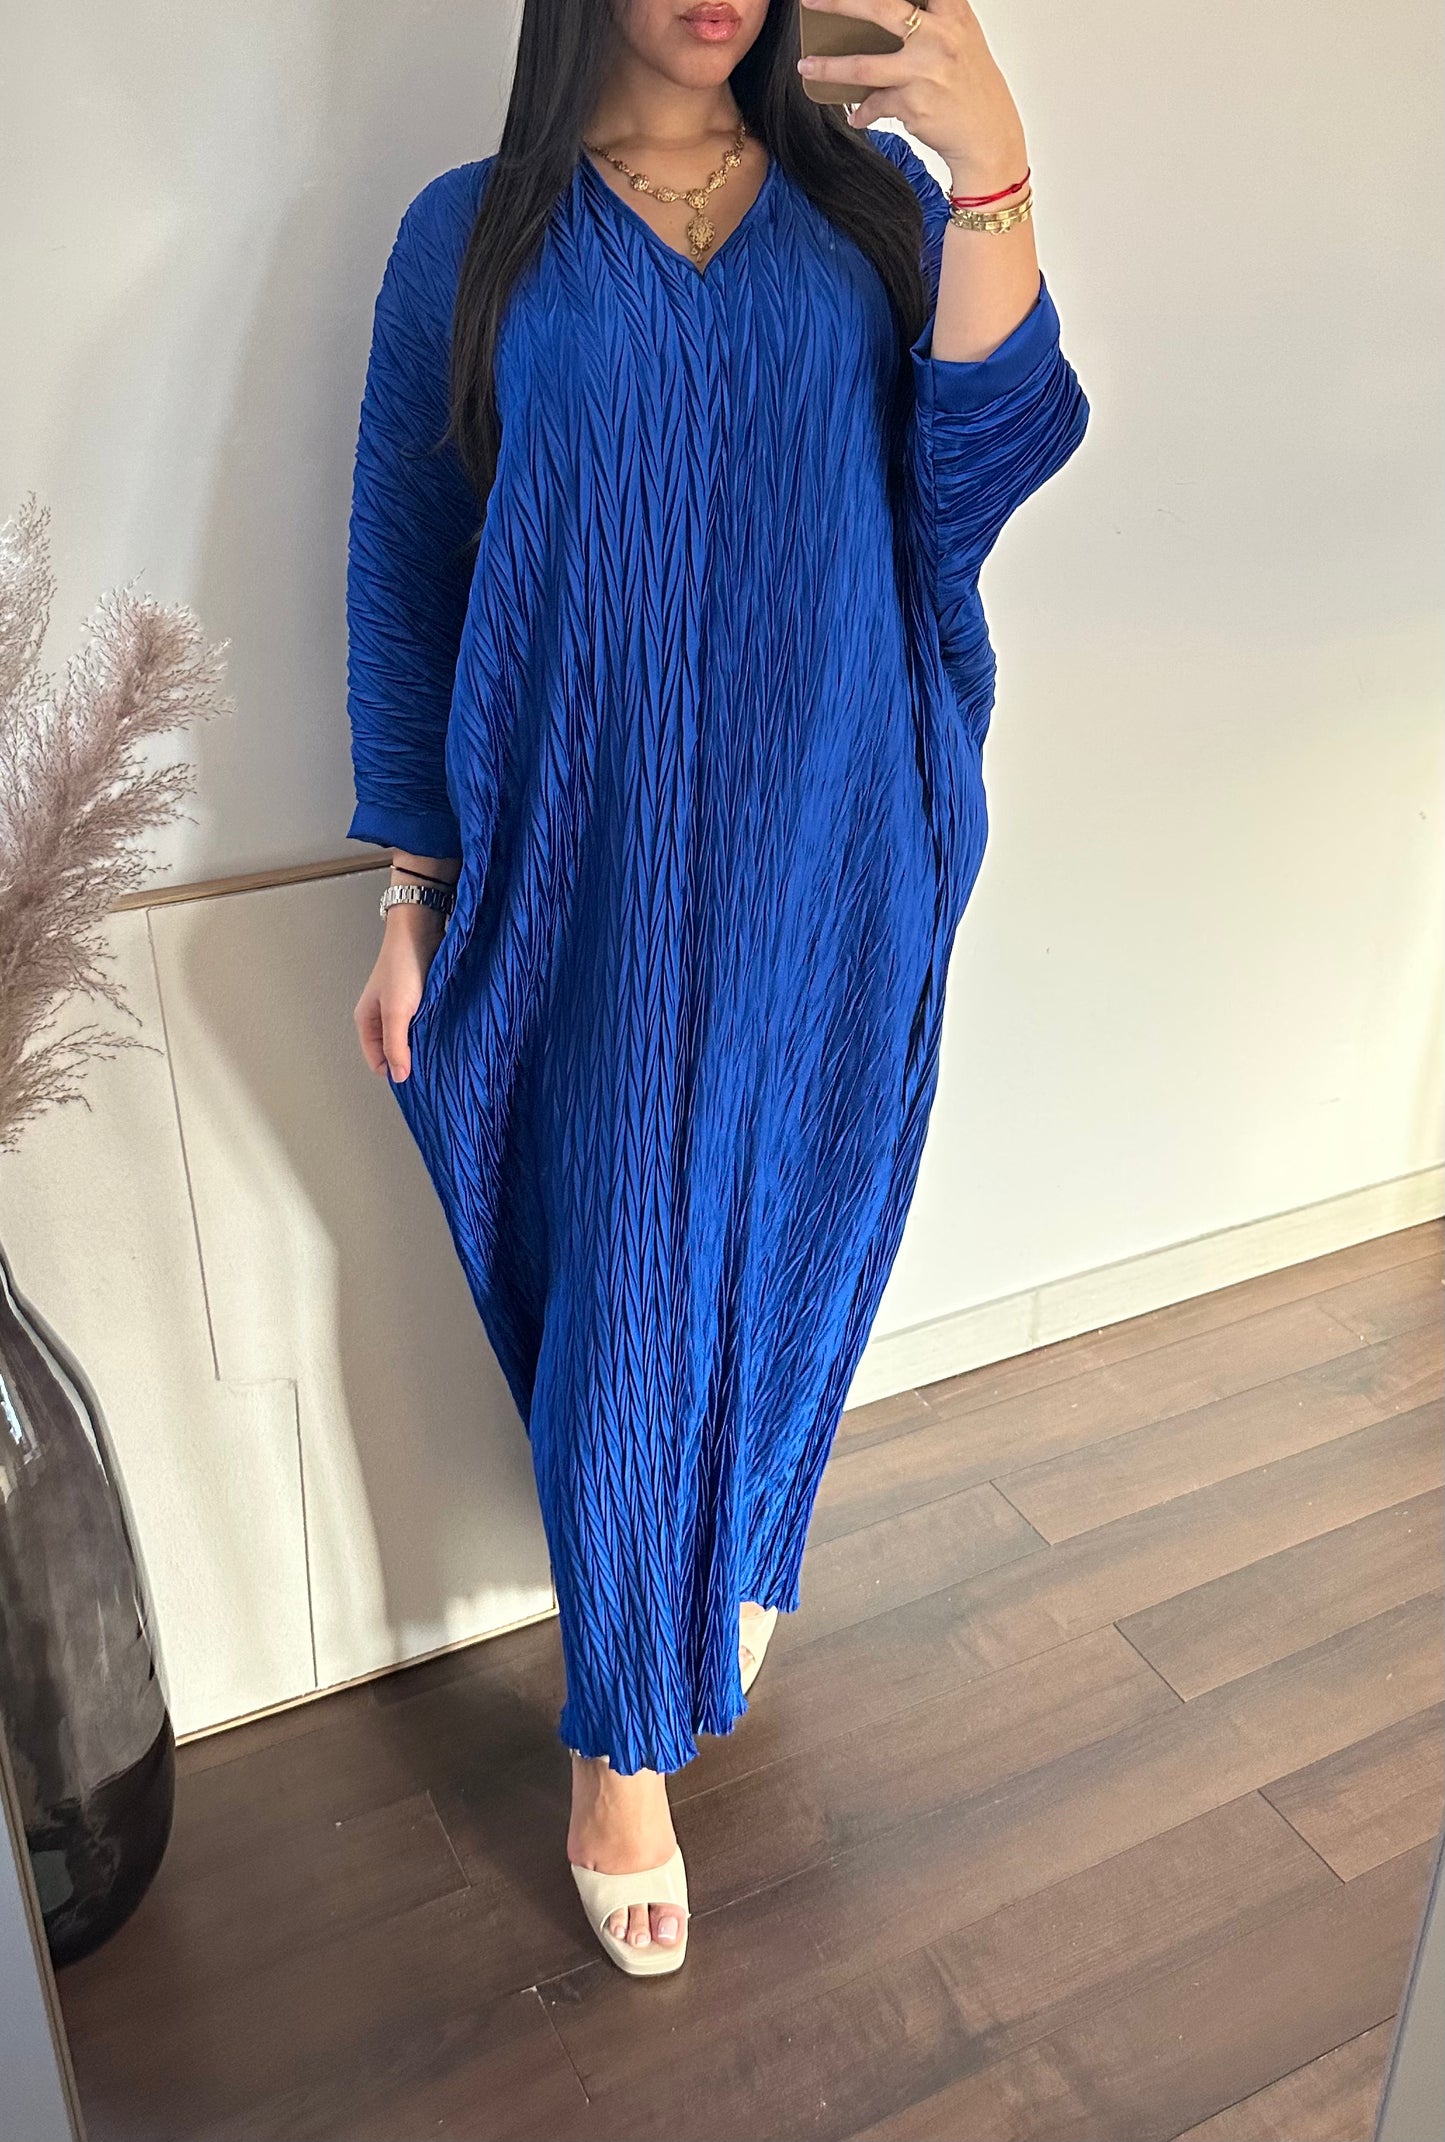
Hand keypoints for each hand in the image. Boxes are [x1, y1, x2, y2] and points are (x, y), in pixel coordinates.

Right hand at [354, 903, 444, 1082]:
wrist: (420, 930)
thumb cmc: (403, 966)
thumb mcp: (396, 1010)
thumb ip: (396, 1044)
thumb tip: (399, 1076)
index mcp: (367, 1021)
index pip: (377, 1062)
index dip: (395, 1070)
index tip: (417, 1077)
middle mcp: (383, 1018)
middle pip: (395, 1052)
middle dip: (411, 1060)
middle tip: (433, 1065)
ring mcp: (402, 1010)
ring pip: (412, 1040)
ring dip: (424, 1045)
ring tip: (440, 1048)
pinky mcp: (420, 1002)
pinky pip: (425, 1026)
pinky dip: (433, 1032)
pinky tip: (445, 1032)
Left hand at [798, 0, 1027, 192]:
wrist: (988, 137)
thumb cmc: (972, 88)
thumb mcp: (961, 39)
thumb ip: (932, 20)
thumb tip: (883, 15)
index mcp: (953, 13)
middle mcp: (939, 36)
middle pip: (879, 9)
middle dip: (839, 3)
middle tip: (810, 1)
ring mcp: (924, 71)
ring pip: (863, 67)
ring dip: (829, 68)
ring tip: (806, 68)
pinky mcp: (912, 104)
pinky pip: (875, 105)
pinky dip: (863, 111)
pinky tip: (858, 115)